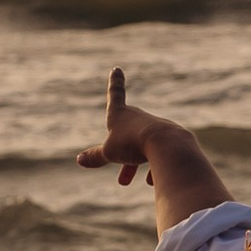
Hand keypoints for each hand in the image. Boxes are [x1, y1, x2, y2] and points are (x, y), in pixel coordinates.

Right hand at [73, 66, 163, 190]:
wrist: (168, 146)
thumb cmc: (133, 144)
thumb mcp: (109, 152)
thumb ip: (96, 156)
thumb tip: (80, 159)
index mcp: (122, 114)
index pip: (115, 94)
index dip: (114, 82)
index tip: (117, 69)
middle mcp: (140, 118)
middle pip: (125, 132)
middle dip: (119, 151)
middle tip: (116, 169)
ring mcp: (156, 128)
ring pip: (142, 146)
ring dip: (132, 164)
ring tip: (126, 182)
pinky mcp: (171, 140)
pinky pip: (158, 154)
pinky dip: (153, 168)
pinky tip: (152, 181)